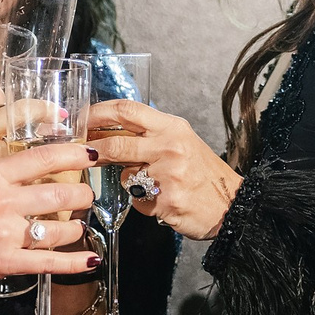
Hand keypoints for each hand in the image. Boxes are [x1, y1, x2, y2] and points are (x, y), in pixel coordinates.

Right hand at [0, 141, 97, 303]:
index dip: (74, 155)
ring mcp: (4, 233)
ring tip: (78, 226)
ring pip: (59, 229)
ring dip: (76, 227)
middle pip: (60, 194)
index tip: (90, 154)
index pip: (43, 158)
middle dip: (82, 195)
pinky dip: (75, 263)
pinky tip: (90, 260)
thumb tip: (24, 159)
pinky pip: (50, 262)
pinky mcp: (5, 262)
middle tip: (86, 195)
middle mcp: (1, 201)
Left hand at [87, 100, 239, 240]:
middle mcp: (170, 147)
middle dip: (95, 152)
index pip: (128, 109)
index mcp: (172, 127)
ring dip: (128, 182)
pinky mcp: (166, 202)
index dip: (98, 113)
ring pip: (124, 176)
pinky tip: (161, 201)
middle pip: (116, 144)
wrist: (233, 204)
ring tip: (151, 184)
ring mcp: (168, 175)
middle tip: (85, 156)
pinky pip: (137, 201)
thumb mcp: (180, 141)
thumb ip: (147, 135)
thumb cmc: (202, 173)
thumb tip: (103, 132)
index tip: (81, 119)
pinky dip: (142, 202)